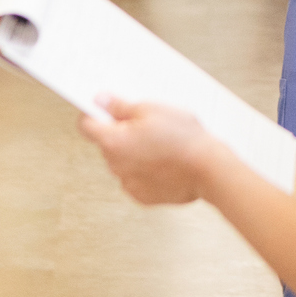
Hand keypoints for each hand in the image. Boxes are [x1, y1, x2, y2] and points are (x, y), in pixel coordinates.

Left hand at [78, 97, 223, 204]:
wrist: (209, 169)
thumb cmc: (183, 138)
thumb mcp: (151, 109)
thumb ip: (120, 106)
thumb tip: (100, 100)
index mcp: (113, 142)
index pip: (86, 125)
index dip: (94, 112)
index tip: (106, 106)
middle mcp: (116, 166)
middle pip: (107, 143)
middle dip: (121, 131)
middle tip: (147, 122)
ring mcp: (129, 183)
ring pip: (122, 160)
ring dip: (134, 150)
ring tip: (161, 142)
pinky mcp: (143, 196)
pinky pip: (136, 177)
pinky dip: (145, 168)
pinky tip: (165, 160)